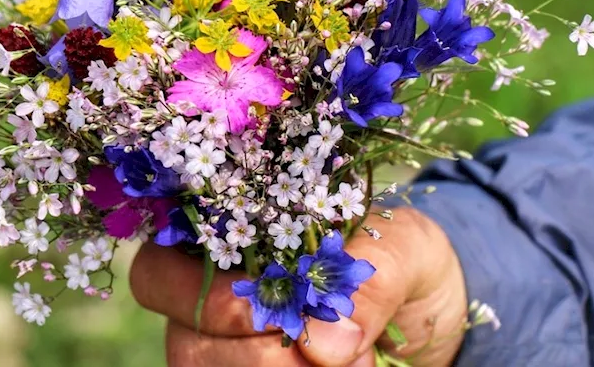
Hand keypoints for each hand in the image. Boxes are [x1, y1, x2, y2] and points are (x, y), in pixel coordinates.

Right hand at [129, 207, 466, 366]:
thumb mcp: (406, 248)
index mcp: (228, 239)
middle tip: (325, 355)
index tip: (271, 313)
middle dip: (255, 357)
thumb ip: (372, 274)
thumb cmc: (406, 258)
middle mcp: (212, 299)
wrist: (432, 311)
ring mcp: (227, 350)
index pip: (160, 271)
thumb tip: (325, 346)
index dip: (203, 299)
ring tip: (350, 365)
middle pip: (186, 341)